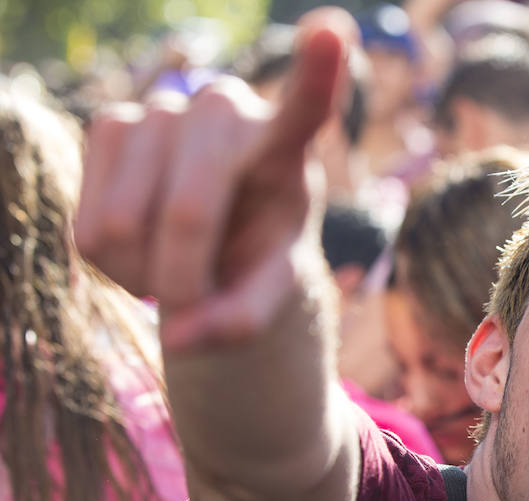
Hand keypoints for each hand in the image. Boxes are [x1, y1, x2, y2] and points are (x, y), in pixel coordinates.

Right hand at [76, 7, 357, 352]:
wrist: (216, 237)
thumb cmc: (259, 256)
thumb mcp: (271, 293)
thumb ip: (245, 321)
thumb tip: (181, 337)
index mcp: (289, 145)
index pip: (308, 106)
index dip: (317, 71)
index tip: (332, 30)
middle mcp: (226, 109)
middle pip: (186, 212)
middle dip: (184, 278)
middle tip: (197, 298)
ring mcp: (162, 109)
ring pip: (122, 227)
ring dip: (144, 274)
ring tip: (175, 262)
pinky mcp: (109, 125)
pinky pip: (91, 228)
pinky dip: (112, 263)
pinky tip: (141, 244)